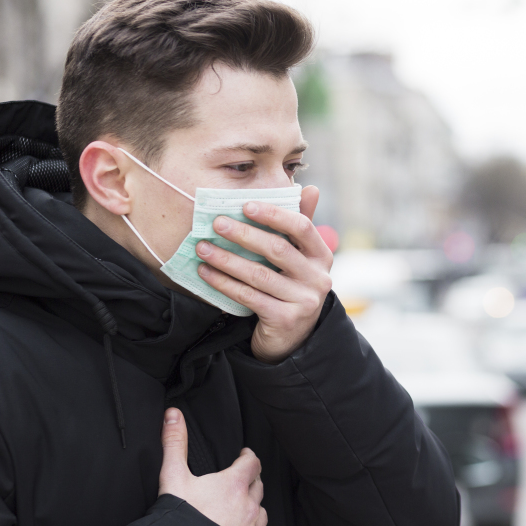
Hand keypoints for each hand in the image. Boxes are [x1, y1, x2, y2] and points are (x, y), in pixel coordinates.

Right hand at [157, 408, 266, 525]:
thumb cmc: (179, 519)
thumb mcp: (173, 477)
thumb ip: (174, 443)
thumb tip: (173, 414)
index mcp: (234, 485)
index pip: (252, 463)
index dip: (249, 457)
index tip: (243, 455)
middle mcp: (248, 508)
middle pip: (259, 487)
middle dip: (251, 481)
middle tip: (241, 479)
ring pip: (261, 514)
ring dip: (253, 508)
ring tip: (241, 508)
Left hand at [195, 185, 332, 362]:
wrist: (293, 338)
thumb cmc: (292, 288)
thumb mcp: (301, 259)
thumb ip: (300, 226)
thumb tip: (310, 188)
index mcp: (322, 256)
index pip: (302, 227)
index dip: (274, 214)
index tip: (246, 205)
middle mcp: (319, 278)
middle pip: (278, 249)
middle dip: (244, 234)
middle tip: (217, 223)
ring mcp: (304, 301)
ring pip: (259, 274)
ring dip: (227, 259)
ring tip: (203, 247)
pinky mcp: (285, 320)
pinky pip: (249, 296)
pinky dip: (224, 283)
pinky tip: (206, 272)